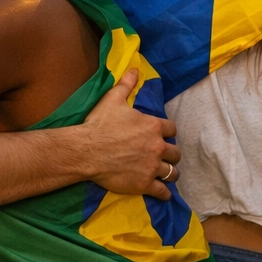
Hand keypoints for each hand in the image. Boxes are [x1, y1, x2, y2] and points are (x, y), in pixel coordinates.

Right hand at [81, 68, 181, 201]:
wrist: (86, 150)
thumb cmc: (100, 123)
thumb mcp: (113, 99)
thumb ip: (127, 84)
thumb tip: (135, 69)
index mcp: (153, 126)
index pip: (172, 129)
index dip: (167, 132)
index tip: (162, 135)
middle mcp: (157, 147)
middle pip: (175, 153)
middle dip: (171, 154)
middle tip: (164, 156)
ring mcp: (152, 167)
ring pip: (172, 172)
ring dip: (170, 173)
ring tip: (167, 174)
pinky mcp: (144, 184)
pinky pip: (162, 191)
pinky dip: (164, 193)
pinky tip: (163, 193)